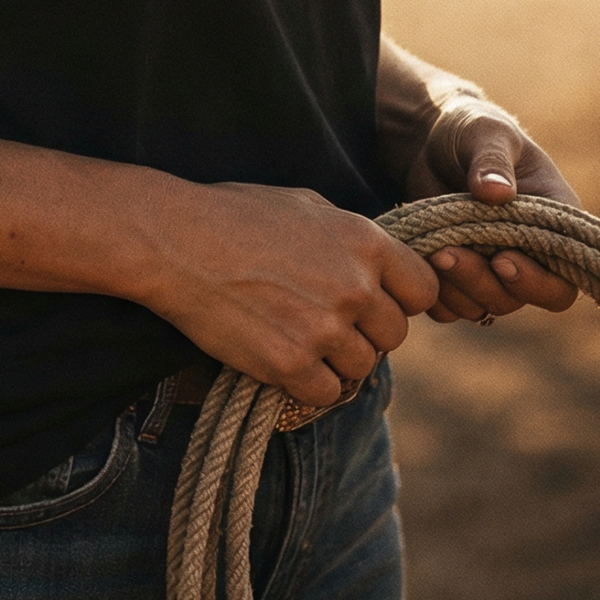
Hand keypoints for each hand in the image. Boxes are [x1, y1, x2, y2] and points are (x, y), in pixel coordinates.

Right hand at [143, 181, 439, 406]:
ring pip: (362, 367)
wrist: (176, 241)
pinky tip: (283, 359)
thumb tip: (379, 267)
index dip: (401, 298)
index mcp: (364, 241)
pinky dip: (308, 384)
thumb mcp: (308, 207)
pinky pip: (326, 393)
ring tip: (299, 337)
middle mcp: (354, 286)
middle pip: (394, 334)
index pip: (423, 289)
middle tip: (328, 321)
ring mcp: (324, 329)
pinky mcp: (290, 365)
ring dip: (336, 361)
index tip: (376, 300)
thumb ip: (352, 239)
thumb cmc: (237, 215)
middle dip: (367, 332)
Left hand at [409, 100, 579, 325]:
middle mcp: (530, 254)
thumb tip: (498, 193)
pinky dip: (434, 291)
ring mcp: (494, 268)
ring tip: (430, 250)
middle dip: (481, 281)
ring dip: (455, 288)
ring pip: (483, 305)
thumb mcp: (484, 132)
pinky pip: (450, 305)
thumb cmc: (469, 128)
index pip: (563, 279)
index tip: (501, 259)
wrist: (427, 138)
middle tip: (446, 253)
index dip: (537, 281)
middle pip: (518, 298)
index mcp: (554, 222)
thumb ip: (492, 161)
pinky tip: (419, 258)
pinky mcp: (461, 274)